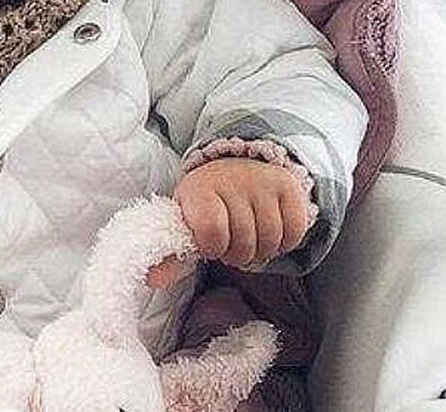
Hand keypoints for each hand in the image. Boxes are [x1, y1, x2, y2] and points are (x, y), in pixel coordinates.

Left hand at [173, 158, 309, 269]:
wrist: (235, 165)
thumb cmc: (207, 202)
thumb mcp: (185, 222)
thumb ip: (170, 255)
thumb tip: (151, 280)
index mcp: (200, 189)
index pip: (211, 233)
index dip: (213, 248)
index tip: (210, 243)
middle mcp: (232, 180)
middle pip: (243, 242)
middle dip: (237, 254)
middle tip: (232, 245)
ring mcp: (262, 182)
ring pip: (270, 240)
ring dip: (261, 251)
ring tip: (249, 240)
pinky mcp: (288, 187)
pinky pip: (294, 232)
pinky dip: (285, 242)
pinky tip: (270, 233)